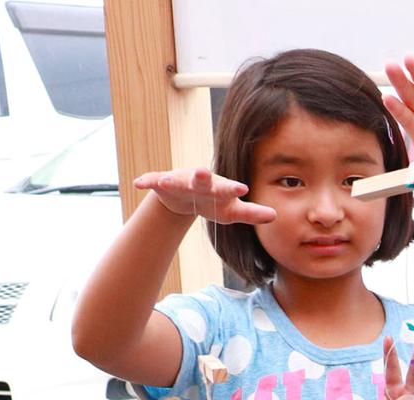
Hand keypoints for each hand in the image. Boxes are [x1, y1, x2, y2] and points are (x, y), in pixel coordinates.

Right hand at [132, 168, 272, 224]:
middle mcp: (200, 182)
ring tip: (167, 180)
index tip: (243, 188)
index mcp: (219, 189)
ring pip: (177, 180)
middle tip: (202, 171)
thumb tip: (275, 216)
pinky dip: (146, 181)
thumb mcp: (232, 211)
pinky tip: (138, 183)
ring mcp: (180, 181)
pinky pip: (153, 180)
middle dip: (202, 177)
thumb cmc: (215, 203)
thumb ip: (252, 213)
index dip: (234, 189)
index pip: (228, 189)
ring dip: (172, 180)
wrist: (186, 197)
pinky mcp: (162, 183)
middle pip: (202, 180)